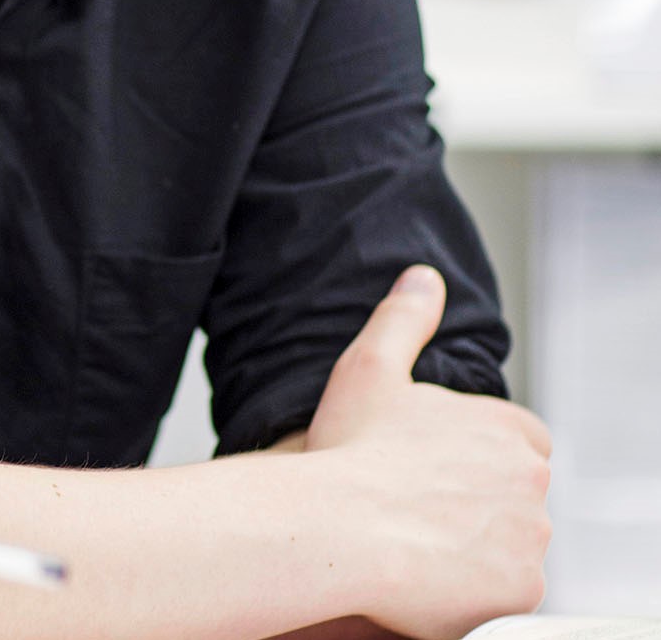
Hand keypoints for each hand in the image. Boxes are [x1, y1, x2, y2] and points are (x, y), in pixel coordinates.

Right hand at [305, 265, 550, 639]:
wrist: (338, 529)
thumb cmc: (351, 448)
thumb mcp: (370, 367)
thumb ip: (404, 319)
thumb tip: (424, 278)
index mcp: (506, 426)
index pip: (519, 441)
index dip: (475, 453)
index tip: (434, 463)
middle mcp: (532, 479)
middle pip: (516, 493)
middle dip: (479, 499)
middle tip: (418, 501)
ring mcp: (531, 539)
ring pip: (512, 542)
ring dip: (478, 542)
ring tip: (418, 538)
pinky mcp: (521, 591)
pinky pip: (505, 589)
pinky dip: (475, 586)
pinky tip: (429, 574)